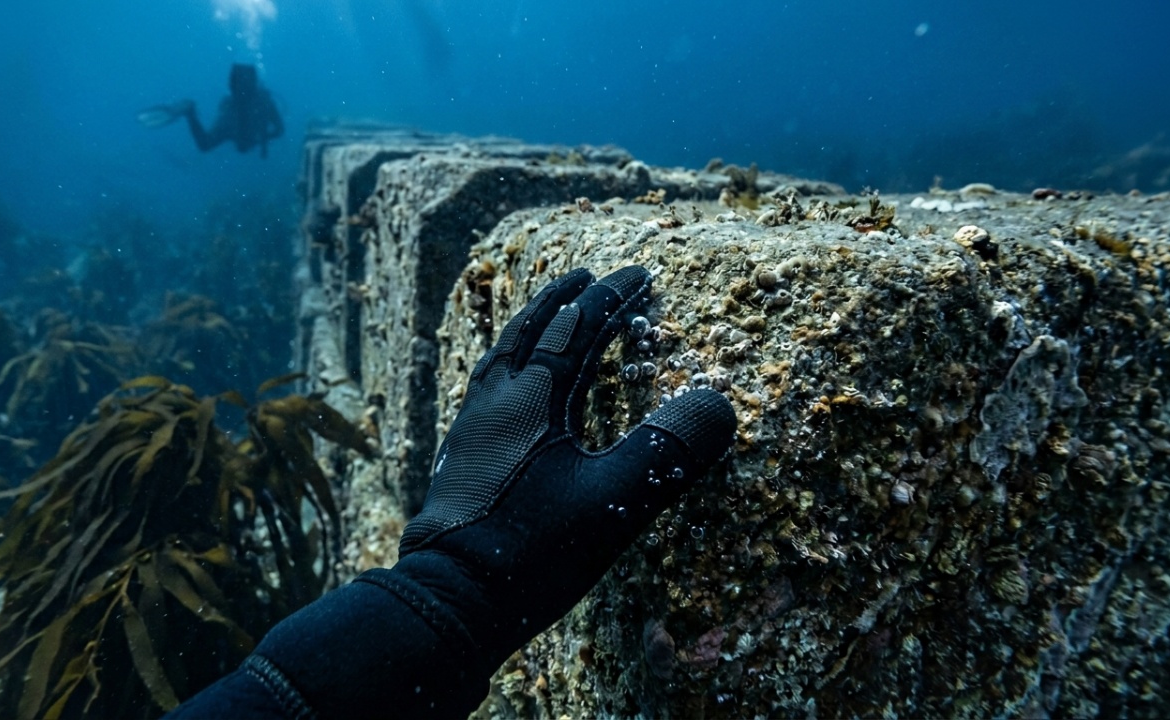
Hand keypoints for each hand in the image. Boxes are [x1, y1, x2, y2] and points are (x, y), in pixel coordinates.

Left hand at [396, 265, 736, 664]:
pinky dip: (506, 365)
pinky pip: (484, 387)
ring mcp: (471, 428)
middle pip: (529, 330)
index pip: (578, 328)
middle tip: (586, 276)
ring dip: (528, 327)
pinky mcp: (458, 457)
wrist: (452, 600)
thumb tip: (717, 402)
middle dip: (562, 298)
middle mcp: (496, 401)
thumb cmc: (533, 551)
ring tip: (545, 316)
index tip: (640, 273)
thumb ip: (668, 452)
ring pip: (500, 356)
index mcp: (532, 399)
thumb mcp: (616, 504)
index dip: (612, 298)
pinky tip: (509, 389)